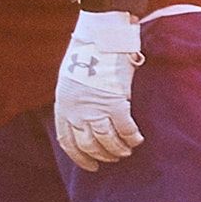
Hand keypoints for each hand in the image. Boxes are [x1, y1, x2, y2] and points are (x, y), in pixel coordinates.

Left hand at [54, 8, 145, 169]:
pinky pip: (124, 128)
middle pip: (88, 144)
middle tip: (114, 158)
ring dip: (118, 149)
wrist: (101, 35)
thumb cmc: (88, 53)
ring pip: (106, 140)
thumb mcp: (71, 78)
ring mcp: (96, 107)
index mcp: (63, 105)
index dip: (80, 157)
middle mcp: (77, 110)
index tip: (91, 166)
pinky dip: (131, 137)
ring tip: (126, 150)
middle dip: (101, 155)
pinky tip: (137, 139)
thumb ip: (75, 100)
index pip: (68, 141)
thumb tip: (86, 118)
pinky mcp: (116, 101)